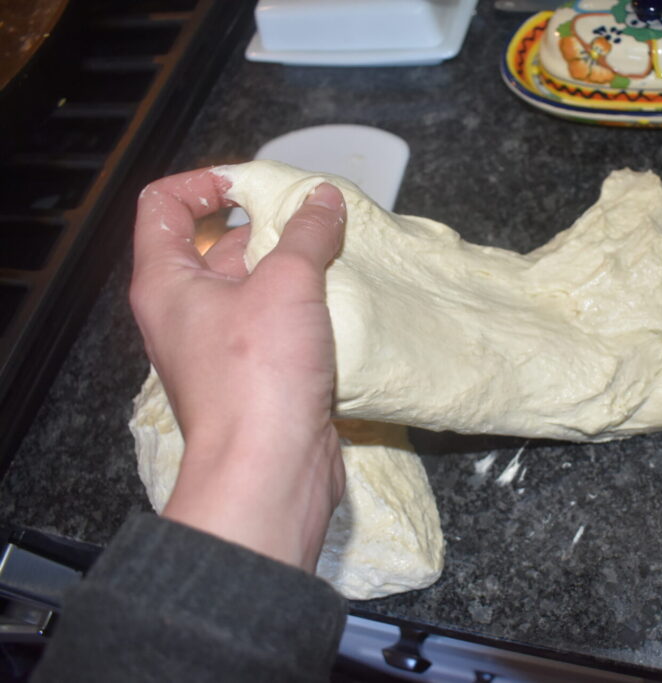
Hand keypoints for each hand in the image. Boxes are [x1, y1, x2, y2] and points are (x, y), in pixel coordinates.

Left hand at [130, 167, 345, 570]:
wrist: (270, 471)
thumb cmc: (260, 374)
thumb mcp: (288, 286)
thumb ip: (307, 234)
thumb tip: (324, 199)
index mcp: (167, 282)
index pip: (163, 205)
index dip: (204, 182)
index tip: (255, 186)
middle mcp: (184, 313)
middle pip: (214, 245)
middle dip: (265, 226)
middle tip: (314, 220)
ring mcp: (218, 348)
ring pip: (251, 288)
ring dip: (291, 269)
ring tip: (337, 256)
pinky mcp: (254, 376)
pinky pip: (274, 326)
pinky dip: (303, 309)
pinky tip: (342, 302)